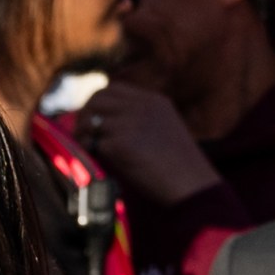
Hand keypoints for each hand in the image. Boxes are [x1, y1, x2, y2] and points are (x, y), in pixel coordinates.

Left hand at [64, 77, 218, 208]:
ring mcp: (130, 122)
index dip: (98, 103)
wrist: (191, 185)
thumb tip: (103, 125)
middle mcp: (141, 106)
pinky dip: (93, 152)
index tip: (94, 120)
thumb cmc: (179, 167)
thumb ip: (139, 121)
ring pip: (93, 119)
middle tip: (83, 135)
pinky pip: (96, 142)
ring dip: (85, 134)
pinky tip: (100, 162)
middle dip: (85, 115)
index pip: (114, 89)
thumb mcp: (163, 130)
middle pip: (98, 98)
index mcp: (154, 101)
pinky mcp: (121, 142)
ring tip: (89, 149)